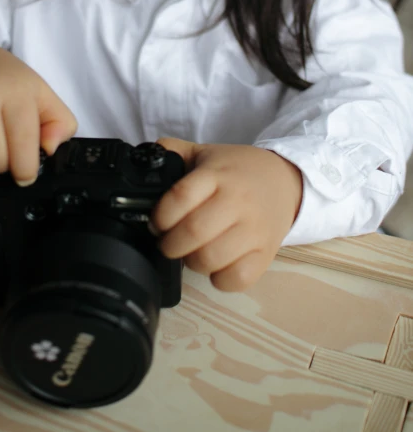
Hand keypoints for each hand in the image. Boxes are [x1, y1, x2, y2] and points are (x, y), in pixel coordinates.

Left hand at [150, 139, 302, 291]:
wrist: (286, 180)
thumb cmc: (239, 170)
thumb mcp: (207, 153)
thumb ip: (174, 152)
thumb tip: (145, 155)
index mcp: (217, 175)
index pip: (181, 197)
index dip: (160, 216)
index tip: (156, 222)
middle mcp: (237, 201)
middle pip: (193, 232)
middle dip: (170, 244)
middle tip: (168, 241)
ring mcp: (253, 229)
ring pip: (211, 259)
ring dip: (192, 261)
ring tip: (192, 251)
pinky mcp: (266, 253)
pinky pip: (236, 279)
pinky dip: (219, 279)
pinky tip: (217, 264)